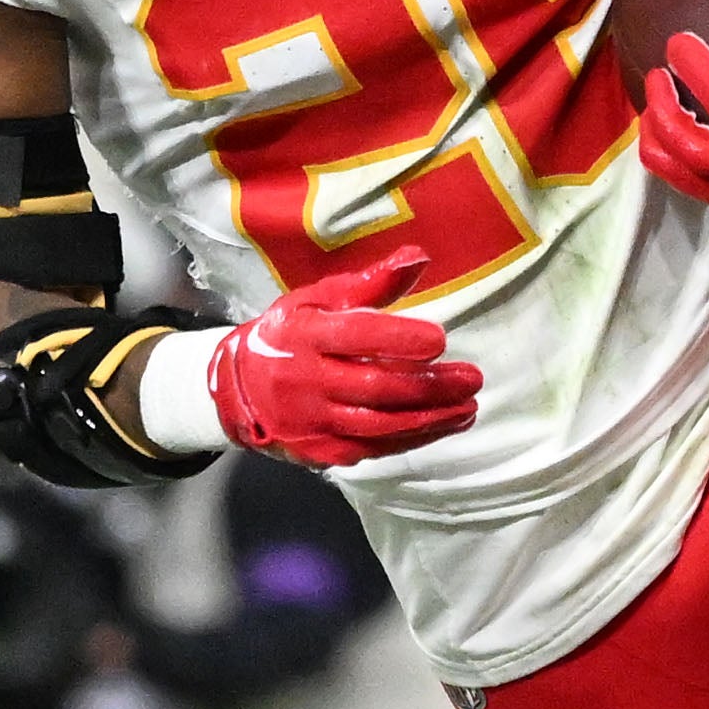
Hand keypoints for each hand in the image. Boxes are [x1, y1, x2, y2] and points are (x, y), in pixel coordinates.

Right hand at [189, 256, 483, 462]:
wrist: (237, 388)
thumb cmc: (289, 334)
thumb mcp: (318, 299)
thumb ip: (370, 284)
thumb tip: (418, 258)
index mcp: (305, 334)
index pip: (354, 336)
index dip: (397, 339)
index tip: (440, 339)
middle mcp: (306, 380)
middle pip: (374, 387)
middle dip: (429, 386)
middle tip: (472, 379)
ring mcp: (312, 421)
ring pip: (378, 425)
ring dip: (429, 419)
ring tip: (468, 408)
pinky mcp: (320, 451)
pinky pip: (373, 448)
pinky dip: (412, 439)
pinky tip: (443, 426)